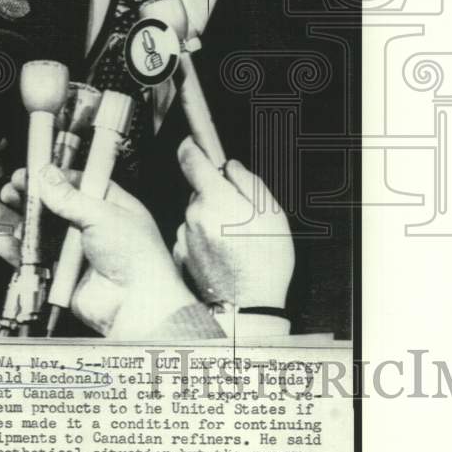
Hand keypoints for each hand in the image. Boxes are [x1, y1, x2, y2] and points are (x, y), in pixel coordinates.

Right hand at [0, 166, 195, 337]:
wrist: (136, 304)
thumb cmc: (135, 256)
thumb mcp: (103, 215)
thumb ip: (71, 197)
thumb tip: (48, 175)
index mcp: (110, 206)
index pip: (77, 184)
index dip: (52, 178)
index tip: (30, 172)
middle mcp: (92, 227)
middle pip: (53, 208)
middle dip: (29, 199)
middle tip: (9, 190)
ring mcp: (76, 252)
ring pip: (39, 233)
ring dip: (16, 221)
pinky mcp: (62, 275)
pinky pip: (35, 260)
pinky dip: (16, 250)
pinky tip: (2, 240)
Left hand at [175, 136, 294, 308]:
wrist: (250, 309)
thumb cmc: (267, 261)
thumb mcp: (271, 213)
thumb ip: (247, 182)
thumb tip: (230, 167)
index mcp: (215, 199)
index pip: (190, 158)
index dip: (192, 146)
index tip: (195, 142)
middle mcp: (193, 215)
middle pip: (198, 190)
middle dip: (215, 194)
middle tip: (240, 213)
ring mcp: (184, 237)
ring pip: (195, 214)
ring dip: (210, 219)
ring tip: (235, 241)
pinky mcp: (181, 256)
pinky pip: (190, 236)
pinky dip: (203, 239)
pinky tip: (223, 254)